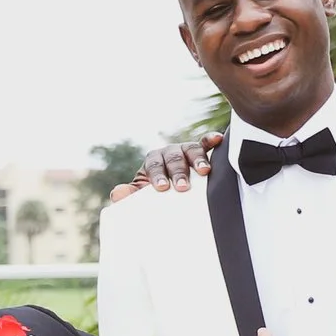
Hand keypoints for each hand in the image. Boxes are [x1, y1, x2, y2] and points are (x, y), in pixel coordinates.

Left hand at [109, 133, 223, 202]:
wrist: (170, 192)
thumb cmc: (155, 195)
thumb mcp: (141, 196)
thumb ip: (128, 196)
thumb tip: (117, 193)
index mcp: (153, 162)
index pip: (154, 166)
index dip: (158, 176)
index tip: (162, 188)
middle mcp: (169, 153)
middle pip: (173, 159)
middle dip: (178, 172)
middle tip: (182, 187)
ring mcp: (185, 151)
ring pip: (191, 150)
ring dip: (198, 159)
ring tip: (204, 171)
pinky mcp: (200, 151)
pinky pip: (206, 143)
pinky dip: (211, 140)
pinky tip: (219, 139)